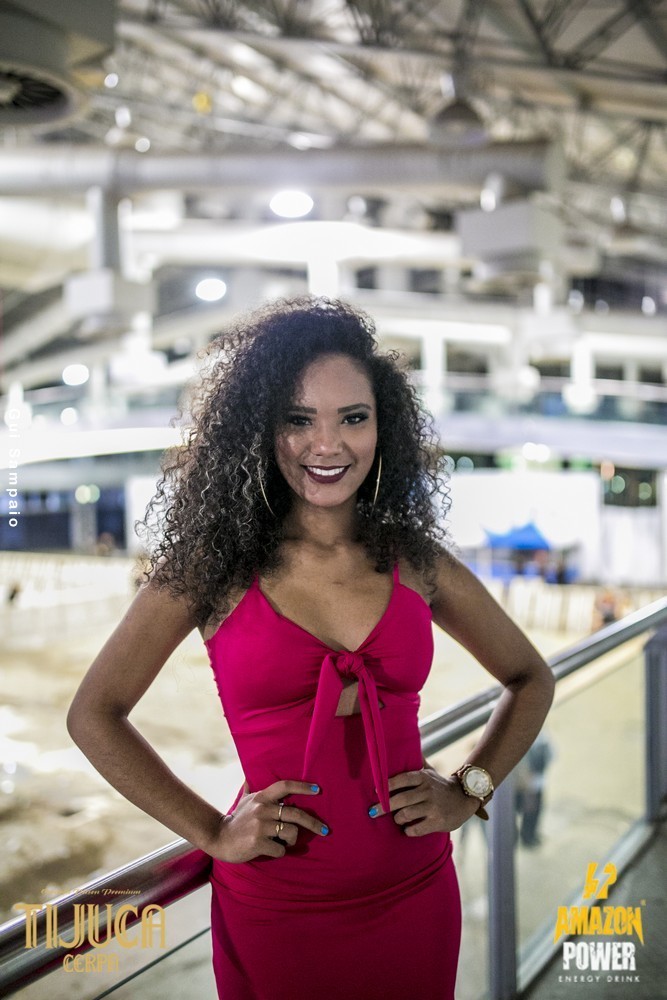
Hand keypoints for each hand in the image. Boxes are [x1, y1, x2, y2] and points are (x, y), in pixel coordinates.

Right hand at [207, 780, 329, 861]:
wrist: (219, 838)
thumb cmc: (235, 820)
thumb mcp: (242, 802)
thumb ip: (249, 790)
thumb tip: (249, 778)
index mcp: (261, 798)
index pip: (284, 786)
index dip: (302, 787)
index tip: (318, 789)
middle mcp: (262, 809)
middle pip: (296, 814)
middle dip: (314, 823)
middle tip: (325, 830)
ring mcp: (260, 826)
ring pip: (291, 833)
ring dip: (291, 840)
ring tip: (283, 841)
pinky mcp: (258, 843)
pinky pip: (281, 850)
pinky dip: (279, 852)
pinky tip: (271, 850)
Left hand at [368, 767, 479, 835]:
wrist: (464, 799)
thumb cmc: (440, 786)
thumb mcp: (430, 771)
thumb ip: (417, 761)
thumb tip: (402, 744)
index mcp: (423, 777)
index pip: (401, 779)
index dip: (386, 785)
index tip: (374, 791)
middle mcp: (428, 791)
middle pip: (400, 799)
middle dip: (384, 807)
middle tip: (373, 811)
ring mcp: (433, 807)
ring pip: (406, 815)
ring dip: (398, 819)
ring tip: (397, 819)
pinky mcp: (437, 822)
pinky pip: (416, 829)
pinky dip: (408, 831)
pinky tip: (407, 829)